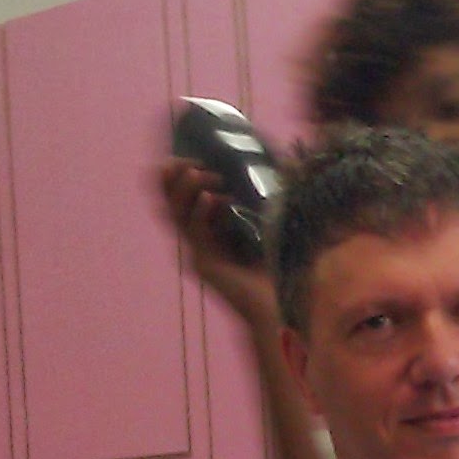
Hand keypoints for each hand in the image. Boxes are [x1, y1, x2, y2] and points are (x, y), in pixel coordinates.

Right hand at [160, 159, 279, 321]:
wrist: (278, 304)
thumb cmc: (276, 266)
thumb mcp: (270, 223)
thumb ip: (267, 197)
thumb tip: (287, 161)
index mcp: (209, 229)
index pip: (183, 198)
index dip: (177, 176)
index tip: (189, 155)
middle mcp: (199, 240)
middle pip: (171, 205)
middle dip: (171, 180)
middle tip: (181, 161)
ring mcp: (200, 253)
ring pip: (179, 217)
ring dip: (185, 192)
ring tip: (197, 173)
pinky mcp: (207, 265)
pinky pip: (197, 235)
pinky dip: (201, 213)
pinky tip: (211, 198)